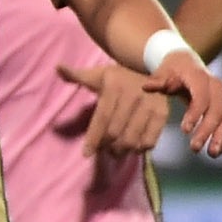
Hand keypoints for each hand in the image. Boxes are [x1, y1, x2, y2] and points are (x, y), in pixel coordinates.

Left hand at [56, 61, 170, 155]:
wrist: (150, 67)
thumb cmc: (117, 76)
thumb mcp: (97, 74)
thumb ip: (76, 75)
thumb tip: (57, 68)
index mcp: (114, 87)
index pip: (102, 119)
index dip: (93, 139)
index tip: (86, 154)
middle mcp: (134, 96)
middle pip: (116, 132)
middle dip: (107, 146)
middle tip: (104, 151)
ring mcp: (151, 105)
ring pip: (133, 138)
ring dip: (122, 150)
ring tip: (116, 151)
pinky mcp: (163, 113)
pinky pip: (151, 138)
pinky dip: (141, 148)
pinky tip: (134, 147)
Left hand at [147, 49, 221, 157]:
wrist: (187, 63)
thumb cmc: (171, 70)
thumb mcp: (163, 72)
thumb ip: (158, 81)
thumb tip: (147, 86)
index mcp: (201, 78)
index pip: (201, 98)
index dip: (195, 115)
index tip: (184, 130)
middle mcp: (218, 87)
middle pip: (216, 112)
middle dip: (207, 131)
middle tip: (194, 148)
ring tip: (211, 154)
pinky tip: (218, 151)